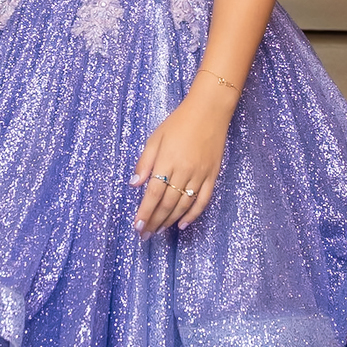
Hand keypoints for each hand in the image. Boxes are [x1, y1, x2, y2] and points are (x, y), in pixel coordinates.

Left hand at [129, 88, 235, 236]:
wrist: (209, 111)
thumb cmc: (178, 123)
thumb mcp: (156, 138)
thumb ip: (145, 162)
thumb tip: (134, 185)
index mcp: (167, 161)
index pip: (153, 193)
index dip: (145, 212)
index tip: (137, 226)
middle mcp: (184, 171)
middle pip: (167, 203)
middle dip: (155, 221)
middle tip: (145, 234)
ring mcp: (200, 175)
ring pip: (184, 204)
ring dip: (170, 220)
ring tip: (158, 230)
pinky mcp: (212, 176)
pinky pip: (203, 200)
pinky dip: (193, 215)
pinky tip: (182, 224)